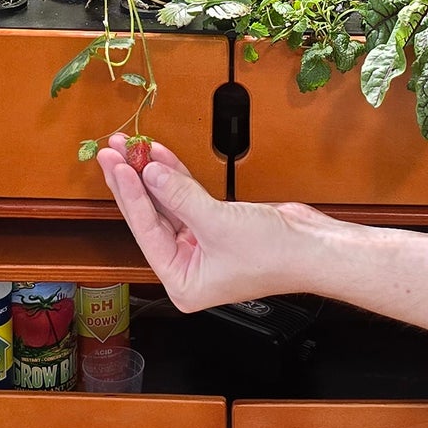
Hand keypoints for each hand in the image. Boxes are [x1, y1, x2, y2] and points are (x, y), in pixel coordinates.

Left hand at [95, 134, 317, 311]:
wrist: (315, 249)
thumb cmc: (275, 255)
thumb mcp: (218, 223)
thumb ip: (180, 196)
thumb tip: (150, 173)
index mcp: (182, 281)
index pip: (146, 231)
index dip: (129, 194)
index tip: (116, 165)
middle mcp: (187, 265)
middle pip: (150, 216)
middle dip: (132, 182)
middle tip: (113, 152)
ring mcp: (200, 244)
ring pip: (166, 204)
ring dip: (151, 174)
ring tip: (130, 146)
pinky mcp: (214, 224)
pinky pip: (185, 197)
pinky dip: (175, 176)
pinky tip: (159, 155)